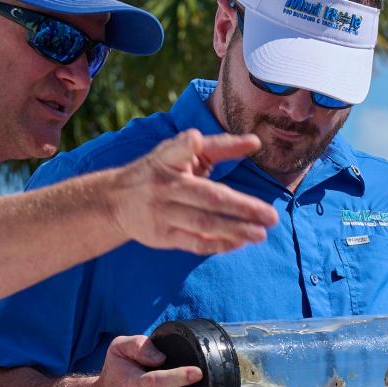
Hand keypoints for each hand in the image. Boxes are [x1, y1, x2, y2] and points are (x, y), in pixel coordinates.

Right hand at [108, 129, 278, 254]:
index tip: (194, 140)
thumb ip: (219, 146)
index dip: (185, 145)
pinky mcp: (162, 236)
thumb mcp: (179, 152)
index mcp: (166, 159)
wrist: (116, 201)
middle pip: (207, 198)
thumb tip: (256, 143)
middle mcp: (163, 187)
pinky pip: (194, 243)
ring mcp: (162, 214)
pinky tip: (240, 243)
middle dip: (241, 208)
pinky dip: (218, 245)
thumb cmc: (160, 171)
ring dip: (235, 231)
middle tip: (271, 216)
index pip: (174, 151)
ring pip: (203, 225)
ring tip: (261, 234)